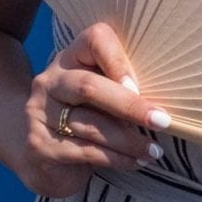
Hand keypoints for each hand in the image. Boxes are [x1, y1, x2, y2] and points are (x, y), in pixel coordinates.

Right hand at [18, 22, 164, 199]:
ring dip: (129, 141)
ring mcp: (39, 113)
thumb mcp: (102, 93)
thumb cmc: (85, 115)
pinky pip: (84, 151)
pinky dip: (116, 159)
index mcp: (71, 58)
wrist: (38, 151)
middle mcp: (50, 81)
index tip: (141, 87)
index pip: (95, 39)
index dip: (118, 60)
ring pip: (90, 125)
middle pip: (89, 87)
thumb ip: (123, 87)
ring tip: (154, 151)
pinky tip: (135, 162)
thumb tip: (163, 103)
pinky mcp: (39, 146)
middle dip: (131, 106)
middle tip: (162, 121)